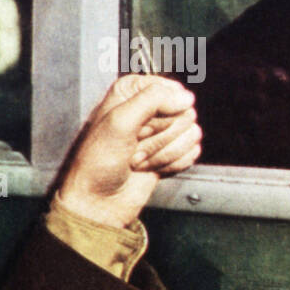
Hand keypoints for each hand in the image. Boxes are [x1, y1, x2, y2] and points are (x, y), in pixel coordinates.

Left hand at [56, 75, 201, 228]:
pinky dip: (172, 164)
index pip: (168, 89)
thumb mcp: (119, 121)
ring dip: (163, 153)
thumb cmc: (97, 162)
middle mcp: (148, 108)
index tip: (139, 124)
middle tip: (134, 145)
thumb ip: (153, 100)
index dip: (157, 110)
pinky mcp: (171, 152)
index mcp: (132, 92)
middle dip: (159, 136)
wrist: (98, 200)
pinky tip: (150, 167)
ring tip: (138, 158)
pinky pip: (192, 151)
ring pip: (190, 132)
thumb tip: (186, 98)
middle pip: (183, 112)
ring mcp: (162, 131)